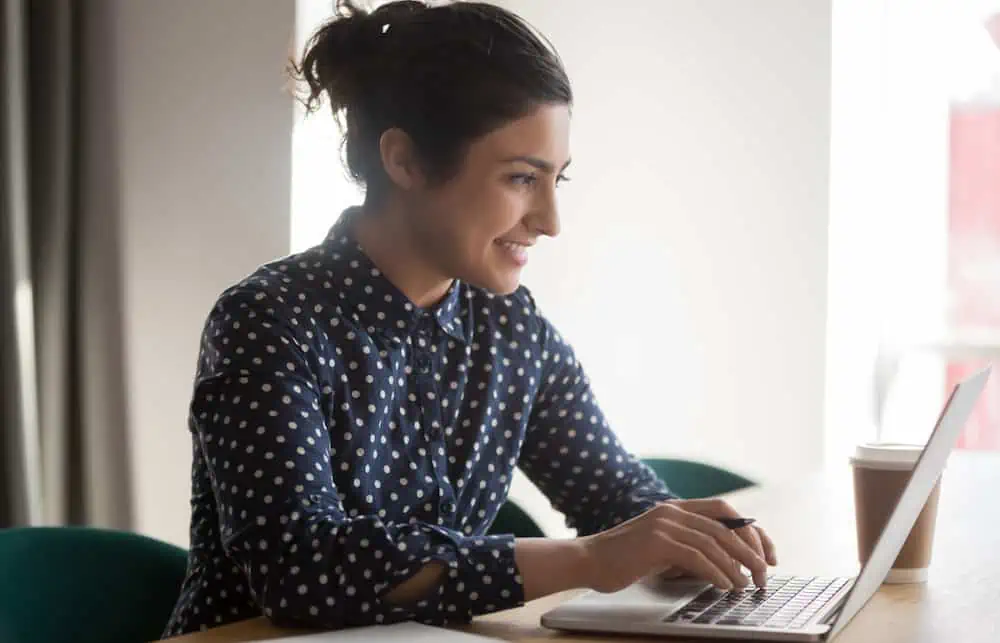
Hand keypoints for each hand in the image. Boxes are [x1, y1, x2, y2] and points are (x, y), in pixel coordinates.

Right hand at [578, 500, 774, 593]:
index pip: (726, 511)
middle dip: (751, 551)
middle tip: (764, 575)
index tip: (768, 554)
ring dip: (737, 566)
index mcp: (676, 508)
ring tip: (746, 585)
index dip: (752, 531)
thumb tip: (728, 564)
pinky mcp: (657, 542)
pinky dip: (716, 572)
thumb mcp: (662, 548)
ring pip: (715, 542)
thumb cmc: (624, 559)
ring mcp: (664, 524)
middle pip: (726, 526)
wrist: (589, 559)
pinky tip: (724, 585)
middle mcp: (673, 511)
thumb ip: (689, 547)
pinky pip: (697, 556)